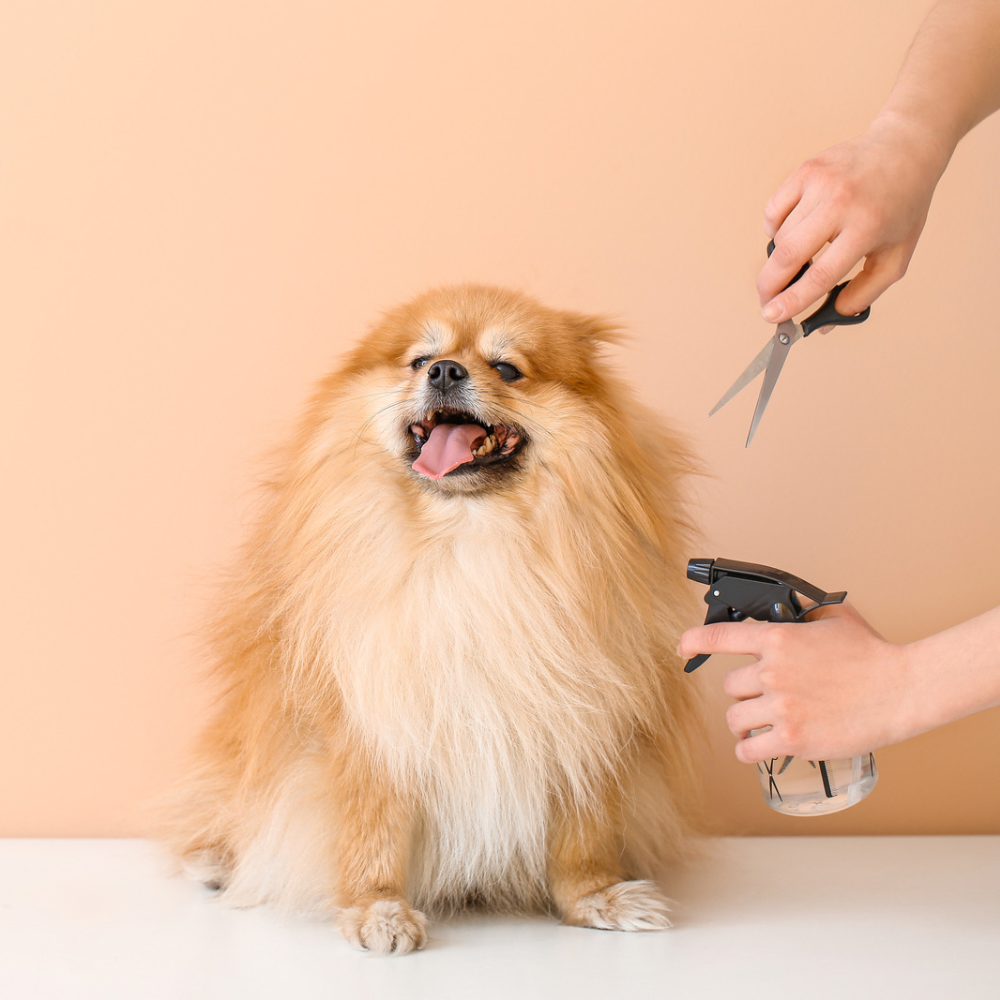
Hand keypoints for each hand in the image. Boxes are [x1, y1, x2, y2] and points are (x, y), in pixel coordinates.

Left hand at [676, 602, 915, 762]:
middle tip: (766, 695)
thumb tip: (782, 606)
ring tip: (761, 722)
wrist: (901, 690)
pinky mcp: (793, 739)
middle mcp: (772, 673)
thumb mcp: (833, 617)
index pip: (719, 637)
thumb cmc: (871, 654)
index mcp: (778, 639)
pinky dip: (749, 749)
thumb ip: (800, 613)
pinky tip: (758, 745)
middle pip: (729, 686)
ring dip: (745, 722)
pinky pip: (748, 750)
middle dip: (745, 692)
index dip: (694, 641)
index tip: (682, 648)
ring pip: (735, 719)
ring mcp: (781, 708)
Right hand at [757, 114, 949, 323]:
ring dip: (780, 258)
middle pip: (787, 256)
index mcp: (867, 227)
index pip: (820, 275)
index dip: (792, 301)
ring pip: (779, 237)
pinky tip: (792, 231)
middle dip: (769, 287)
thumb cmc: (903, 204)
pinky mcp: (806, 171)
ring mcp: (820, 183)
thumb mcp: (897, 255)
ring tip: (798, 260)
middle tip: (766, 302)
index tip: (772, 317)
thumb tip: (828, 319)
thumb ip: (865, 293)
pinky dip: (775, 229)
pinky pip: (773, 211)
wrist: (906, 146)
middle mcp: (841, 203)